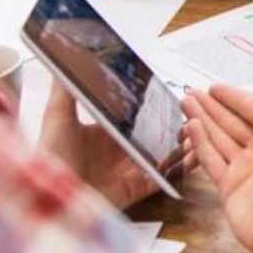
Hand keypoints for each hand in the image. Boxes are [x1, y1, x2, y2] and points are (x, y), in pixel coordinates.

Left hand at [37, 81, 192, 209]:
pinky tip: (196, 154)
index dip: (155, 106)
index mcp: (104, 134)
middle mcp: (119, 151)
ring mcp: (130, 171)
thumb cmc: (51, 156)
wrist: (51, 198)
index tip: (174, 93)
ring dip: (184, 144)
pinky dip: (182, 168)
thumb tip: (63, 54)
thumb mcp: (56, 117)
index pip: (135, 116)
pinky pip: (164, 179)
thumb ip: (65, 89)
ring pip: (165, 155)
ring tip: (201, 130)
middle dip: (175, 124)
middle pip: (154, 135)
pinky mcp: (137, 190)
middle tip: (196, 110)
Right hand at [180, 58, 252, 252]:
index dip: (233, 96)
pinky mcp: (229, 187)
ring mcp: (244, 169)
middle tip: (190, 92)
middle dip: (212, 106)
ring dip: (202, 120)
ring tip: (184, 103)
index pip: (252, 108)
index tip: (213, 86)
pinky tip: (190, 127)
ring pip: (219, 138)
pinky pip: (211, 160)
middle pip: (231, 121)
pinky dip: (201, 143)